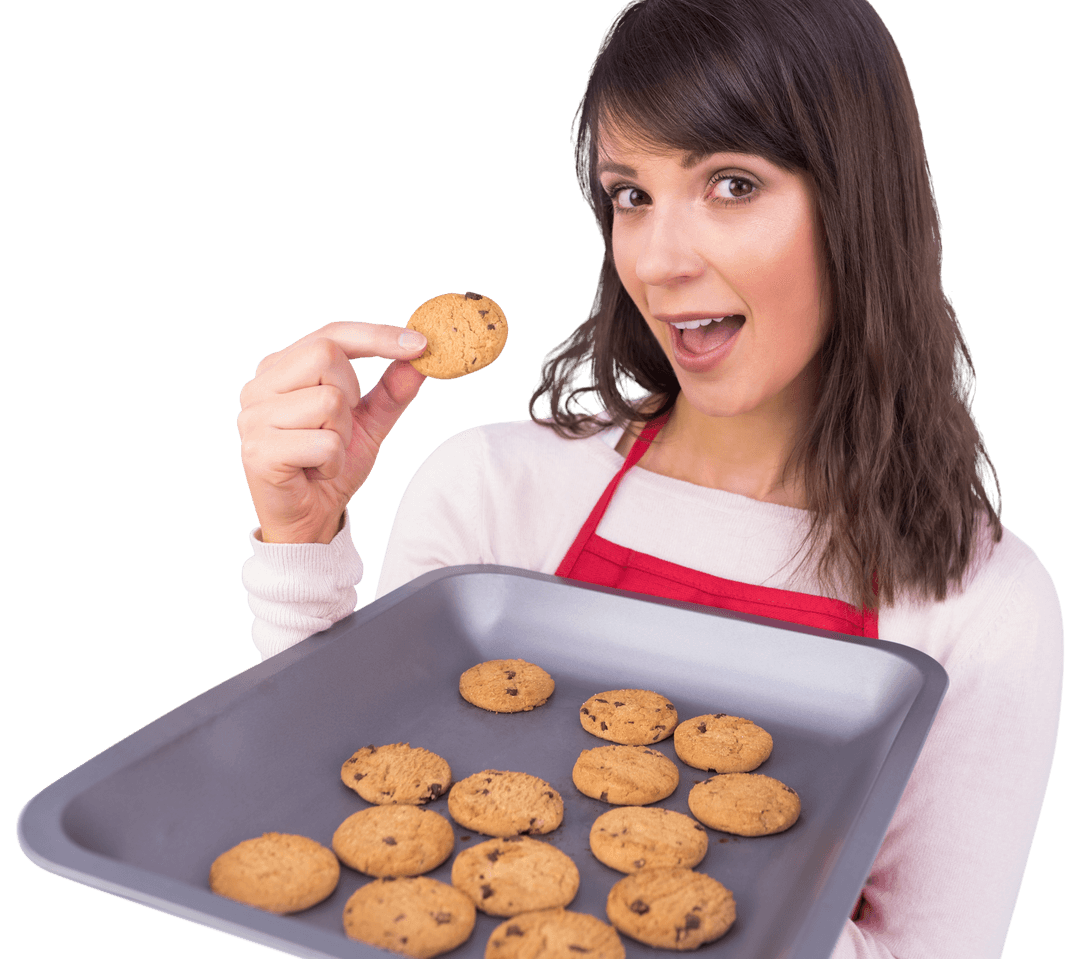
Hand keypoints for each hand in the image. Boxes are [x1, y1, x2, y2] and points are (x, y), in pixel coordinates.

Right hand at [237, 322, 427, 542]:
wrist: (309, 518)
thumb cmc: (330, 464)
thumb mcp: (369, 422)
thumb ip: (392, 390)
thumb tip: (420, 357)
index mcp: (281, 368)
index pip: (332, 333)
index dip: (377, 336)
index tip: (420, 343)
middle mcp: (259, 386)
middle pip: (326, 355)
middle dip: (351, 394)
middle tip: (340, 427)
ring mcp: (254, 418)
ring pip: (328, 401)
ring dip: (342, 434)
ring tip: (324, 453)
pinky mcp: (258, 452)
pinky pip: (323, 443)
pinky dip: (333, 462)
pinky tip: (316, 471)